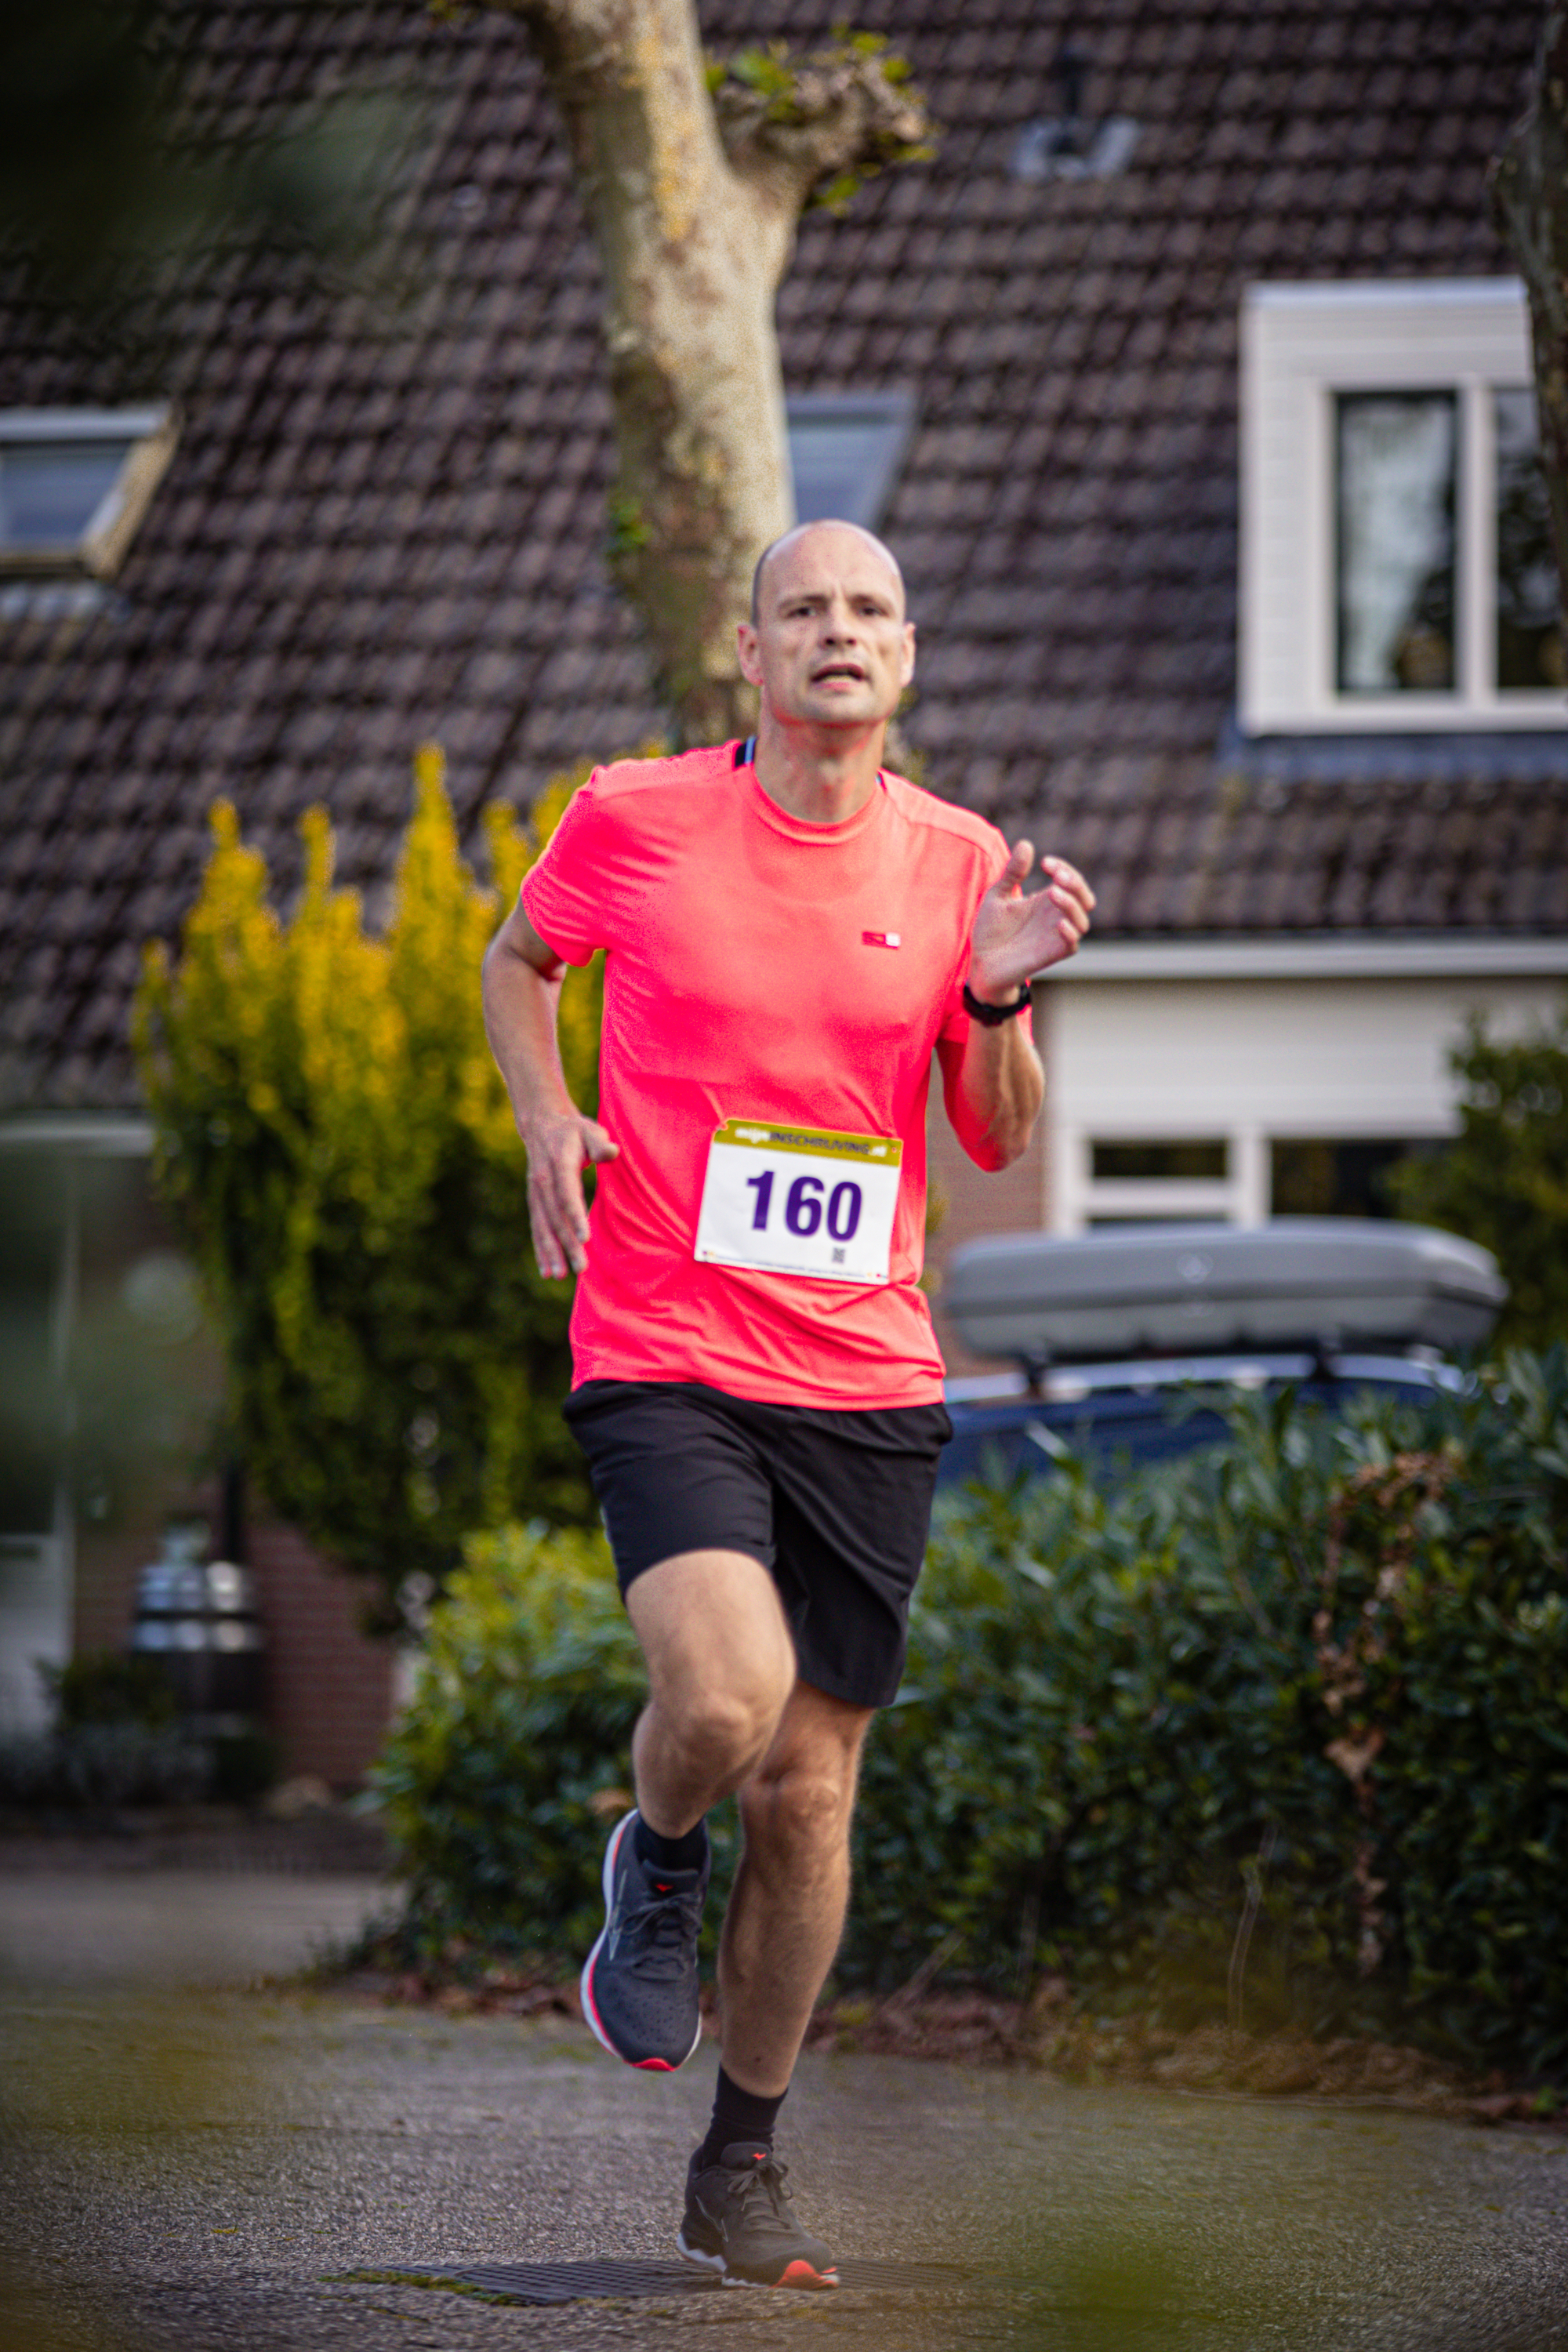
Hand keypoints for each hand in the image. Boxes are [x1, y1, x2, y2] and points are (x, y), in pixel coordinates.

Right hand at [520, 1108, 618, 1278]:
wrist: (542, 1123)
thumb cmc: (574, 1130)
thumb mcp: (590, 1129)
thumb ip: (600, 1142)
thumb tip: (612, 1151)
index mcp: (559, 1162)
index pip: (567, 1193)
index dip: (575, 1215)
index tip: (585, 1238)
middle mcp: (543, 1180)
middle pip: (555, 1216)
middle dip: (567, 1244)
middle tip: (580, 1268)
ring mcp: (535, 1192)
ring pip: (543, 1226)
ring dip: (551, 1252)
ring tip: (559, 1275)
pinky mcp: (534, 1201)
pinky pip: (537, 1227)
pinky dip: (541, 1249)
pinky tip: (546, 1270)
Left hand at [966, 840, 1093, 1000]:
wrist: (981, 964)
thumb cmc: (990, 931)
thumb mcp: (997, 895)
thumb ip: (1012, 873)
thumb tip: (1026, 844)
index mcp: (1046, 900)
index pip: (1070, 879)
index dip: (1064, 867)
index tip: (1044, 862)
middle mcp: (1055, 916)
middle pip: (1085, 897)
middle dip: (1076, 884)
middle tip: (1056, 876)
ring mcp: (1055, 936)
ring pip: (1082, 920)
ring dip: (1072, 904)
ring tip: (1052, 893)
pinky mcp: (1051, 955)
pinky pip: (1072, 944)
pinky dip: (1070, 933)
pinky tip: (1058, 924)